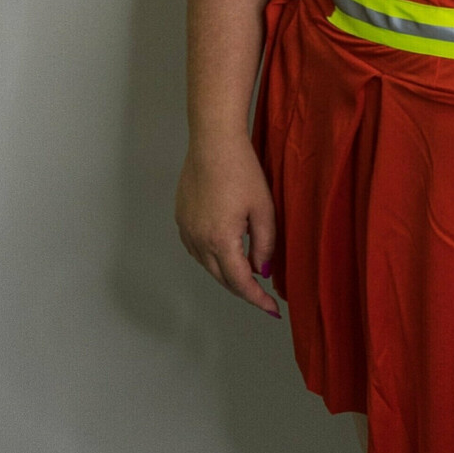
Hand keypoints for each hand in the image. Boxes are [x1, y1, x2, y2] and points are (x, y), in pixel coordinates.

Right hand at [174, 134, 281, 316]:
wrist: (213, 142)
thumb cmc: (242, 171)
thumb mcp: (264, 210)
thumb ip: (265, 245)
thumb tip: (262, 271)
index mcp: (220, 241)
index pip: (240, 282)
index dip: (258, 299)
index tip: (272, 310)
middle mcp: (198, 240)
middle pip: (222, 278)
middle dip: (243, 289)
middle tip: (264, 295)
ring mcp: (186, 229)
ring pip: (207, 265)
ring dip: (227, 273)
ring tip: (247, 274)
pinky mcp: (181, 217)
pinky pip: (196, 248)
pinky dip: (212, 257)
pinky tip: (225, 252)